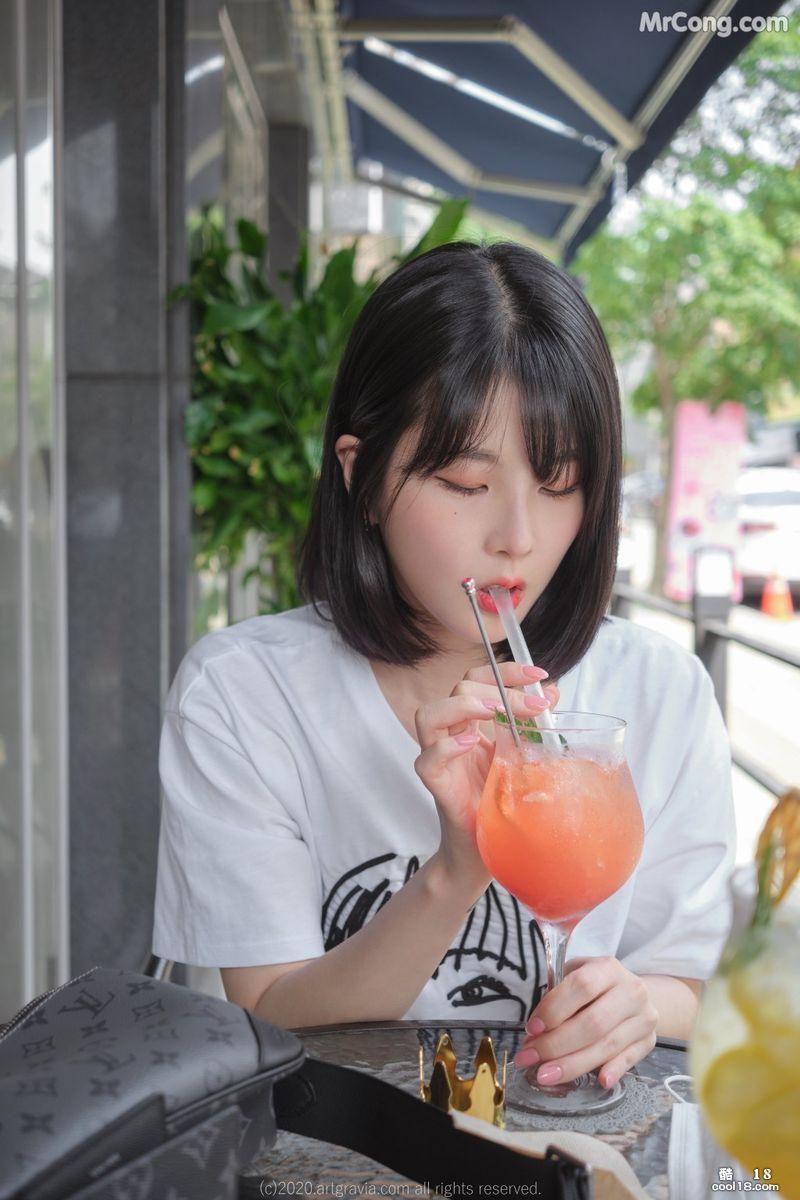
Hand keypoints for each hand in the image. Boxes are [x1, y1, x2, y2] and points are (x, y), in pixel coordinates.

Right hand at [413, 663, 559, 883]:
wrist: (485, 853)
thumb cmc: (501, 805)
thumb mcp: (524, 758)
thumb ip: (533, 726)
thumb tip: (552, 693)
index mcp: (473, 724)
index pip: (478, 679)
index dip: (506, 670)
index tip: (539, 675)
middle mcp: (453, 735)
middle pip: (458, 689)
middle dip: (497, 687)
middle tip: (532, 706)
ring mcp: (441, 759)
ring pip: (428, 715)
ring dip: (462, 705)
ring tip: (493, 711)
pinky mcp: (437, 786)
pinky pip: (427, 760)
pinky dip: (446, 747)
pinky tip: (470, 743)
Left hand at [514, 956, 658, 1088]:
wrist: (635, 993)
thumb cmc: (596, 985)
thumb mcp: (576, 976)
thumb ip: (557, 997)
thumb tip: (535, 1033)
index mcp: (608, 969)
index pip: (581, 986)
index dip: (554, 1009)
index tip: (532, 1029)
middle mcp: (631, 991)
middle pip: (593, 1023)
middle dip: (556, 1045)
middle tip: (530, 1058)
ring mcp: (644, 1018)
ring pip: (608, 1045)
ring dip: (573, 1065)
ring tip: (545, 1075)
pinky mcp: (650, 1041)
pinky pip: (630, 1059)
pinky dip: (614, 1070)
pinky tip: (599, 1081)